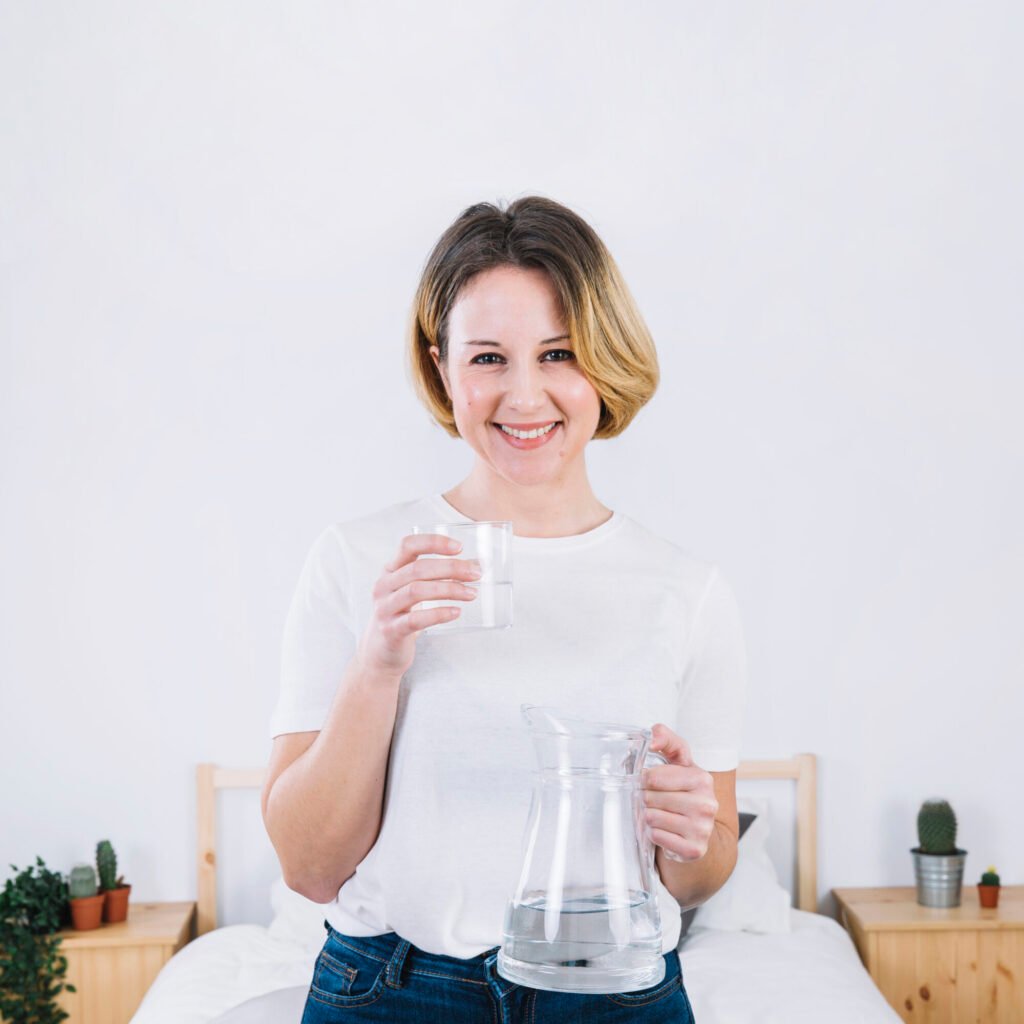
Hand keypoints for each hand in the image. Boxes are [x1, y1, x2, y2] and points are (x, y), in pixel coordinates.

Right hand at [354, 533, 480, 678]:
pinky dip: (439, 614)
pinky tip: (456, 612)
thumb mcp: (413, 590)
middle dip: (451, 568)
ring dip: (449, 589)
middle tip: (475, 574)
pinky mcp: (390, 630)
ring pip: (417, 591)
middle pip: (418, 568)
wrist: (381, 652)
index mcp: (391, 569)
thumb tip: (474, 565)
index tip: (460, 547)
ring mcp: (385, 608)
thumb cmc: (403, 615)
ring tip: (471, 593)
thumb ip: (437, 576)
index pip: (408, 545)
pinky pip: (416, 619)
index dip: (433, 542)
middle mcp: (384, 585)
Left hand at [642, 723, 717, 863]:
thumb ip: (665, 738)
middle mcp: (707, 804)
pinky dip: (653, 834)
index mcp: (703, 779)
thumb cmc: (682, 789)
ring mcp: (703, 829)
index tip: (648, 782)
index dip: (644, 780)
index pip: (654, 778)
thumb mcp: (677, 760)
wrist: (697, 828)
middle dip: (646, 799)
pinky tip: (663, 830)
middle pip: (651, 799)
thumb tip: (652, 739)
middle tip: (653, 801)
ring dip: (648, 817)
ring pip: (652, 818)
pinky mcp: (694, 849)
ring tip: (658, 815)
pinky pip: (657, 837)